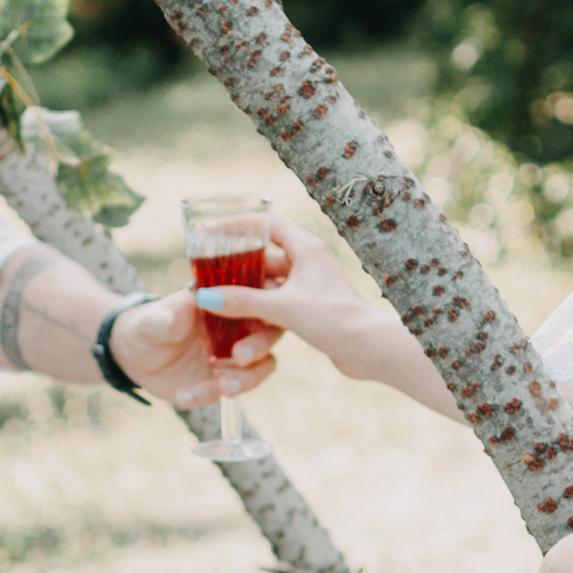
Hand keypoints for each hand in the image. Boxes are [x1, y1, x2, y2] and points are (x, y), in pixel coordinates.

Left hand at [109, 291, 280, 410]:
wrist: (134, 357)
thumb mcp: (155, 320)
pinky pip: (231, 389)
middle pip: (270, 332)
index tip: (264, 311)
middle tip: (240, 357)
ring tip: (223, 388)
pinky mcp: (225, 381)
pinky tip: (183, 396)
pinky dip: (209, 394)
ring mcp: (236, 355)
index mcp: (229, 299)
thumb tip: (188, 304)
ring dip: (247, 378)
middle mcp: (240, 326)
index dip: (272, 299)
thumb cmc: (148, 325)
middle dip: (260, 346)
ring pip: (262, 366)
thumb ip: (174, 317)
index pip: (262, 292)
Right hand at [187, 213, 392, 376]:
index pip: (266, 223)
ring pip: (269, 282)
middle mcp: (309, 262)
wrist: (369, 349)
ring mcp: (310, 286)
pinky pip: (277, 302)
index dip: (236, 224)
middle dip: (235, 264)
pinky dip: (259, 308)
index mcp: (306, 248)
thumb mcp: (282, 307)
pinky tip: (238, 319)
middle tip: (206, 271)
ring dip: (245, 290)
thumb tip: (203, 297)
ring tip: (216, 297)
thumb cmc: (333, 319)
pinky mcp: (311, 308)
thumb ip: (241, 301)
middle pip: (264, 254)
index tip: (209, 232)